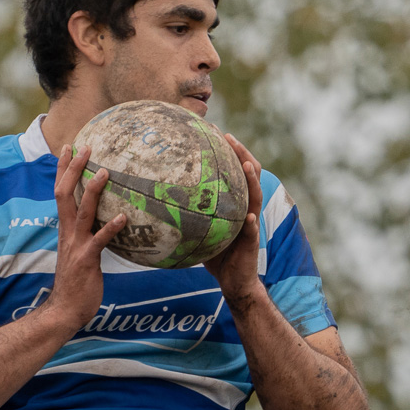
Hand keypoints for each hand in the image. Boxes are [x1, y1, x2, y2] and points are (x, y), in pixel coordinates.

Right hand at [41, 146, 126, 331]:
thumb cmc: (77, 283)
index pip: (61, 193)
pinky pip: (100, 240)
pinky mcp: (87, 260)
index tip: (69, 148)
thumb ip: (88, 235)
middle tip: (85, 147)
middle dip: (74, 169)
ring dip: (93, 191)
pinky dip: (110, 227)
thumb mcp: (80, 253)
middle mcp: (67, 233)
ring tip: (106, 172)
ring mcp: (76, 245)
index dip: (63, 170)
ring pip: (82, 211)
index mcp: (65, 229)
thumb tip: (106, 221)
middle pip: (65, 194)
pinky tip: (123, 217)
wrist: (64, 310)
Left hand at [202, 134, 264, 304]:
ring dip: (252, 179)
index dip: (226, 148)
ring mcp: (252, 223)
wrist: (234, 281)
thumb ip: (186, 213)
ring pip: (256, 196)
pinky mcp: (252, 243)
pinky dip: (251, 223)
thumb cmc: (214, 255)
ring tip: (245, 164)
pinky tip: (249, 217)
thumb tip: (154, 199)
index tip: (211, 128)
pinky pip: (253, 231)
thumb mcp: (199, 230)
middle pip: (250, 173)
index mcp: (235, 202)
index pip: (233, 168)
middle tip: (227, 135)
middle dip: (241, 152)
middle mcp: (246, 207)